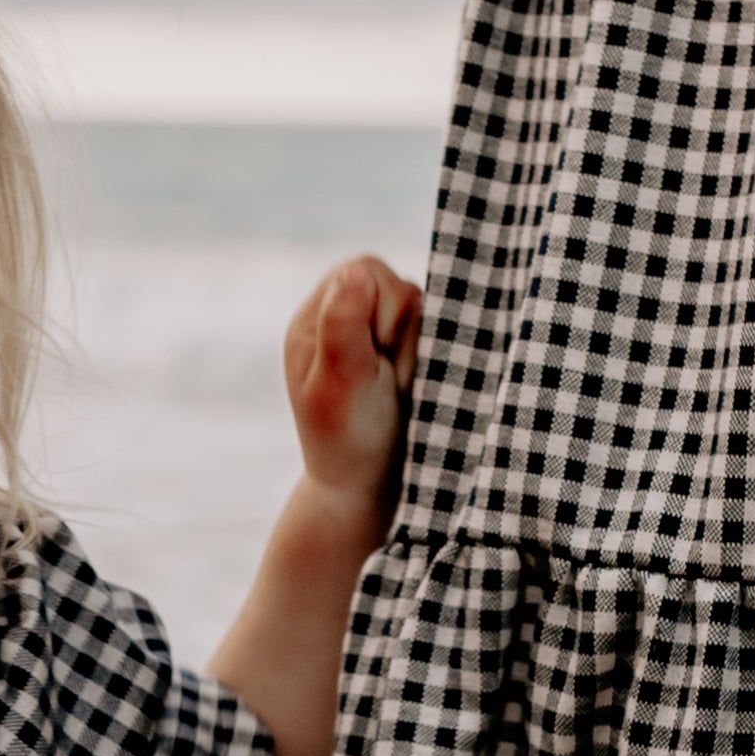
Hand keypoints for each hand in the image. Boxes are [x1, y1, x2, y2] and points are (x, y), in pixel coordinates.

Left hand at [283, 253, 420, 517]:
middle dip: (404, 332)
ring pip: (424, 307)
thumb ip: (343, 324)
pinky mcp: (404, 349)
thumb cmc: (347, 439)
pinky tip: (414, 387)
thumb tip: (355, 270)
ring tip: (400, 388)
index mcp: (315, 319)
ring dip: (420, 349)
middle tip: (388, 379)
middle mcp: (344, 316)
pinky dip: (434, 358)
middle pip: (398, 284)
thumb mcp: (340, 384)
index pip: (364, 271)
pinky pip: (439, 331)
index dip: (382, 310)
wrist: (370, 485)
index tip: (374, 357)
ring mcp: (376, 331)